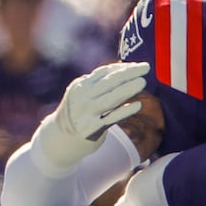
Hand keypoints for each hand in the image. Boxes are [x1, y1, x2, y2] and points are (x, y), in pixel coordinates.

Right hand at [35, 61, 149, 170]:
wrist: (59, 139)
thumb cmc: (77, 114)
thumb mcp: (81, 95)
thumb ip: (96, 84)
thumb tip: (121, 69)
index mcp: (80, 85)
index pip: (104, 72)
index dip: (122, 67)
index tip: (137, 65)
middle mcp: (82, 97)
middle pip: (110, 82)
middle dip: (129, 73)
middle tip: (146, 67)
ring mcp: (86, 113)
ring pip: (112, 98)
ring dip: (129, 89)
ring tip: (143, 82)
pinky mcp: (91, 129)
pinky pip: (112, 118)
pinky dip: (125, 111)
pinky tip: (138, 105)